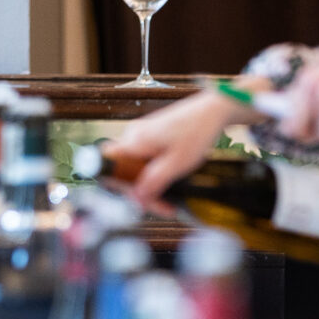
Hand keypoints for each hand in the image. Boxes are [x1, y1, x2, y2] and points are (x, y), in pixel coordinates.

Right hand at [103, 90, 242, 211]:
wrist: (212, 111)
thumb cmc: (196, 132)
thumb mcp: (177, 164)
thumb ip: (154, 181)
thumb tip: (137, 198)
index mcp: (135, 140)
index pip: (107, 164)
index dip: (117, 185)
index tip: (137, 200)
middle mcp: (133, 135)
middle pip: (123, 170)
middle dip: (141, 192)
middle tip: (164, 207)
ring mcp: (141, 134)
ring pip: (134, 167)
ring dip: (148, 185)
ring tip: (169, 200)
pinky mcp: (150, 135)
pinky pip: (143, 159)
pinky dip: (153, 173)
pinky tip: (169, 183)